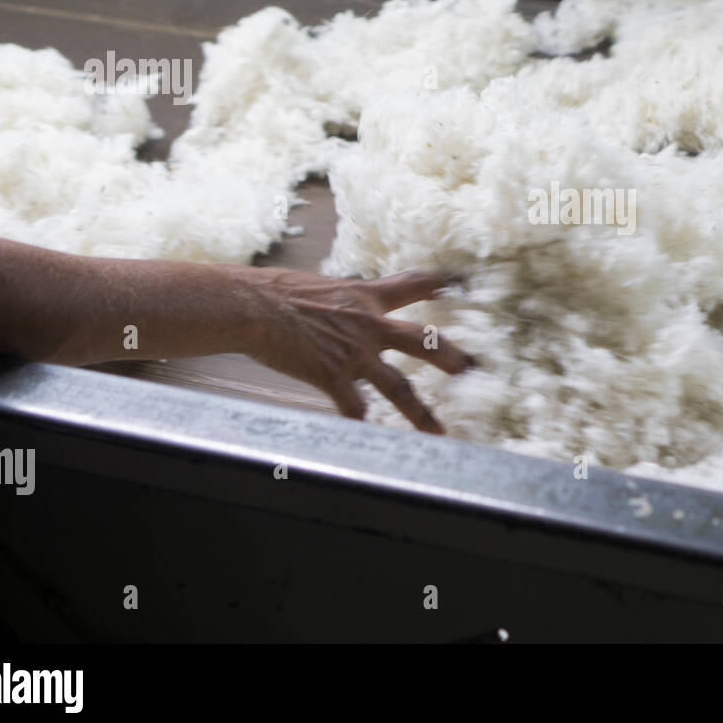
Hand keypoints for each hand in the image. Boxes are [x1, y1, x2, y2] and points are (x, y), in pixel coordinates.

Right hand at [245, 268, 472, 431]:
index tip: (457, 282)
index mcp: (365, 297)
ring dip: (421, 412)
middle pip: (421, 340)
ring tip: (439, 431)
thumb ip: (340, 301)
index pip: (411, 283)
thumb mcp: (319, 287)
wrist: (253, 306)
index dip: (437, 281)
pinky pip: (355, 408)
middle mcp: (368, 325)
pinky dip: (361, 425)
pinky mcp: (333, 375)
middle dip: (448, 356)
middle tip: (469, 368)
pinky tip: (368, 440)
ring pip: (398, 387)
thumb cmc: (275, 293)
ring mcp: (354, 352)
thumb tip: (338, 307)